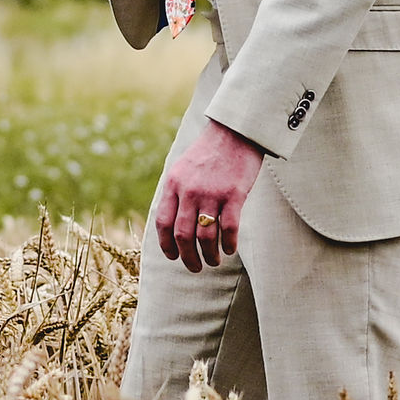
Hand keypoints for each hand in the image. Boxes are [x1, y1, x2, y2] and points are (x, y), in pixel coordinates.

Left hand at [151, 118, 267, 271]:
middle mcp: (189, 190)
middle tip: (195, 267)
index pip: (163, 222)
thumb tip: (173, 224)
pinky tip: (229, 249)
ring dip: (208, 255)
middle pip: (183, 235)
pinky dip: (228, 244)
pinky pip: (229, 228)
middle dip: (188, 258)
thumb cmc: (211, 152)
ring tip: (214, 261)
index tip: (173, 257)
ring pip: (205, 236)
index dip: (166, 245)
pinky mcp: (234, 194)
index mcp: (174, 183)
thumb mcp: (184, 168)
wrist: (236, 131)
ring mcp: (212, 193)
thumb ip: (177, 193)